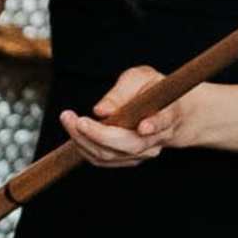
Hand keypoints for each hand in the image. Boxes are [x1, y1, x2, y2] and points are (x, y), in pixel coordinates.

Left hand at [60, 66, 203, 170]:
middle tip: (75, 118)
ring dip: (84, 140)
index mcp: (168, 114)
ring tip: (68, 119)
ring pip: (111, 156)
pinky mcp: (129, 160)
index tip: (143, 126)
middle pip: (130, 146)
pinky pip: (102, 159)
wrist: (170, 113)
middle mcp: (157, 139)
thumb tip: (101, 110)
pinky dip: (85, 145)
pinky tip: (74, 130)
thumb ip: (122, 91)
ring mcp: (144, 154)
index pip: (163, 122)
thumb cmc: (152, 90)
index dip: (154, 125)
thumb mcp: (141, 77)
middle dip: (99, 134)